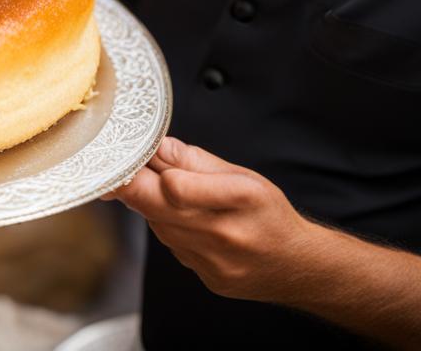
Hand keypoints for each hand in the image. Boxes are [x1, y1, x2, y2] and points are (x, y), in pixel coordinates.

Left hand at [104, 136, 317, 301]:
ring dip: (152, 206)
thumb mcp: (243, 175)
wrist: (299, 266)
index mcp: (241, 198)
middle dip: (134, 184)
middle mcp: (226, 234)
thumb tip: (159, 147)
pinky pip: (171, 246)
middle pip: (155, 208)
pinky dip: (168, 228)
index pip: (174, 186)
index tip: (132, 155)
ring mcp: (214, 263)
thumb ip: (196, 160)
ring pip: (158, 227)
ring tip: (163, 190)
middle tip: (128, 166)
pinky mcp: (206, 278)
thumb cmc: (269, 213)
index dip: (145, 169)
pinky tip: (183, 219)